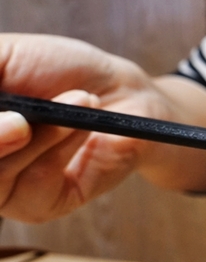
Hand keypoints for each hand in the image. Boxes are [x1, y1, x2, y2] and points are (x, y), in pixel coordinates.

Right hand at [0, 33, 205, 222]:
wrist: (136, 96)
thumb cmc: (73, 74)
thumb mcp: (9, 58)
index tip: (6, 115)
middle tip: (19, 119)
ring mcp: (15, 188)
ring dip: (33, 140)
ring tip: (74, 102)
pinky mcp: (50, 204)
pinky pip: (33, 192)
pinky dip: (54, 154)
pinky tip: (81, 127)